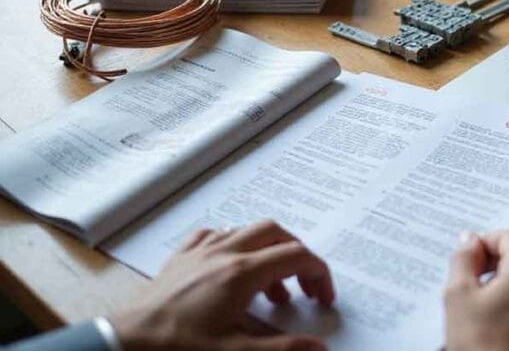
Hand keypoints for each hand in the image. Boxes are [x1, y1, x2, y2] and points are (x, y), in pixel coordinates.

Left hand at [110, 220, 333, 350]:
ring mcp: (200, 252)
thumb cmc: (178, 348)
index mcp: (241, 273)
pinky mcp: (180, 259)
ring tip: (272, 288)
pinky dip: (233, 245)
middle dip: (297, 256)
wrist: (125, 344)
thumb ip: (283, 350)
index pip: (297, 256)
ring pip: (246, 231)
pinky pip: (214, 235)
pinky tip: (232, 267)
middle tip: (304, 288)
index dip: (319, 274)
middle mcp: (223, 253)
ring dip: (268, 252)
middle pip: (275, 233)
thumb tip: (319, 348)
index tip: (323, 298)